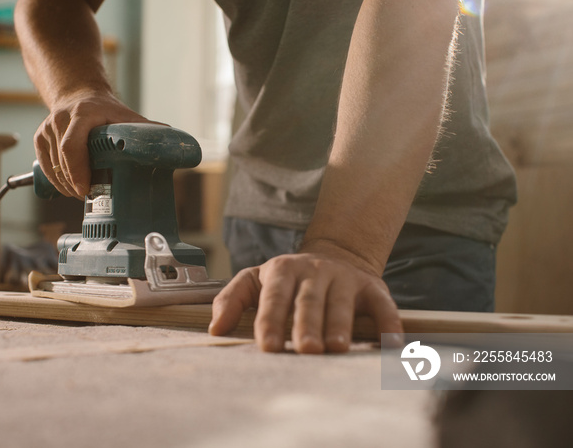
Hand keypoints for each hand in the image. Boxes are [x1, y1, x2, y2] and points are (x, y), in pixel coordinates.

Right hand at [34, 89, 155, 197]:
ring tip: (82, 193)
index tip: (85, 189)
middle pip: (62, 161)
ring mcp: (46, 129)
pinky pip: (44, 166)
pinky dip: (56, 181)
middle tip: (89, 196)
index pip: (72, 145)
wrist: (78, 95)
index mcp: (82, 114)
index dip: (77, 170)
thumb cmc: (105, 109)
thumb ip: (144, 129)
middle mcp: (60, 120)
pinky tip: (69, 187)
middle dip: (74, 184)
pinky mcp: (39, 139)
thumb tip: (169, 138)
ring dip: (66, 185)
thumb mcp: (124, 115)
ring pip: (52, 167)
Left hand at [208, 241, 403, 352]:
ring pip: (341, 302)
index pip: (274, 297)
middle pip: (308, 300)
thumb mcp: (255, 279)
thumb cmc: (287, 279)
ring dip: (339, 324)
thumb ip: (231, 299)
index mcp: (282, 270)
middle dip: (306, 324)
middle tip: (305, 349)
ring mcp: (344, 278)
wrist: (335, 255)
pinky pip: (382, 305)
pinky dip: (388, 323)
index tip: (268, 346)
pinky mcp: (372, 288)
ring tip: (335, 348)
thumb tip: (215, 329)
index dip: (271, 321)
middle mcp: (314, 271)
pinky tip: (390, 343)